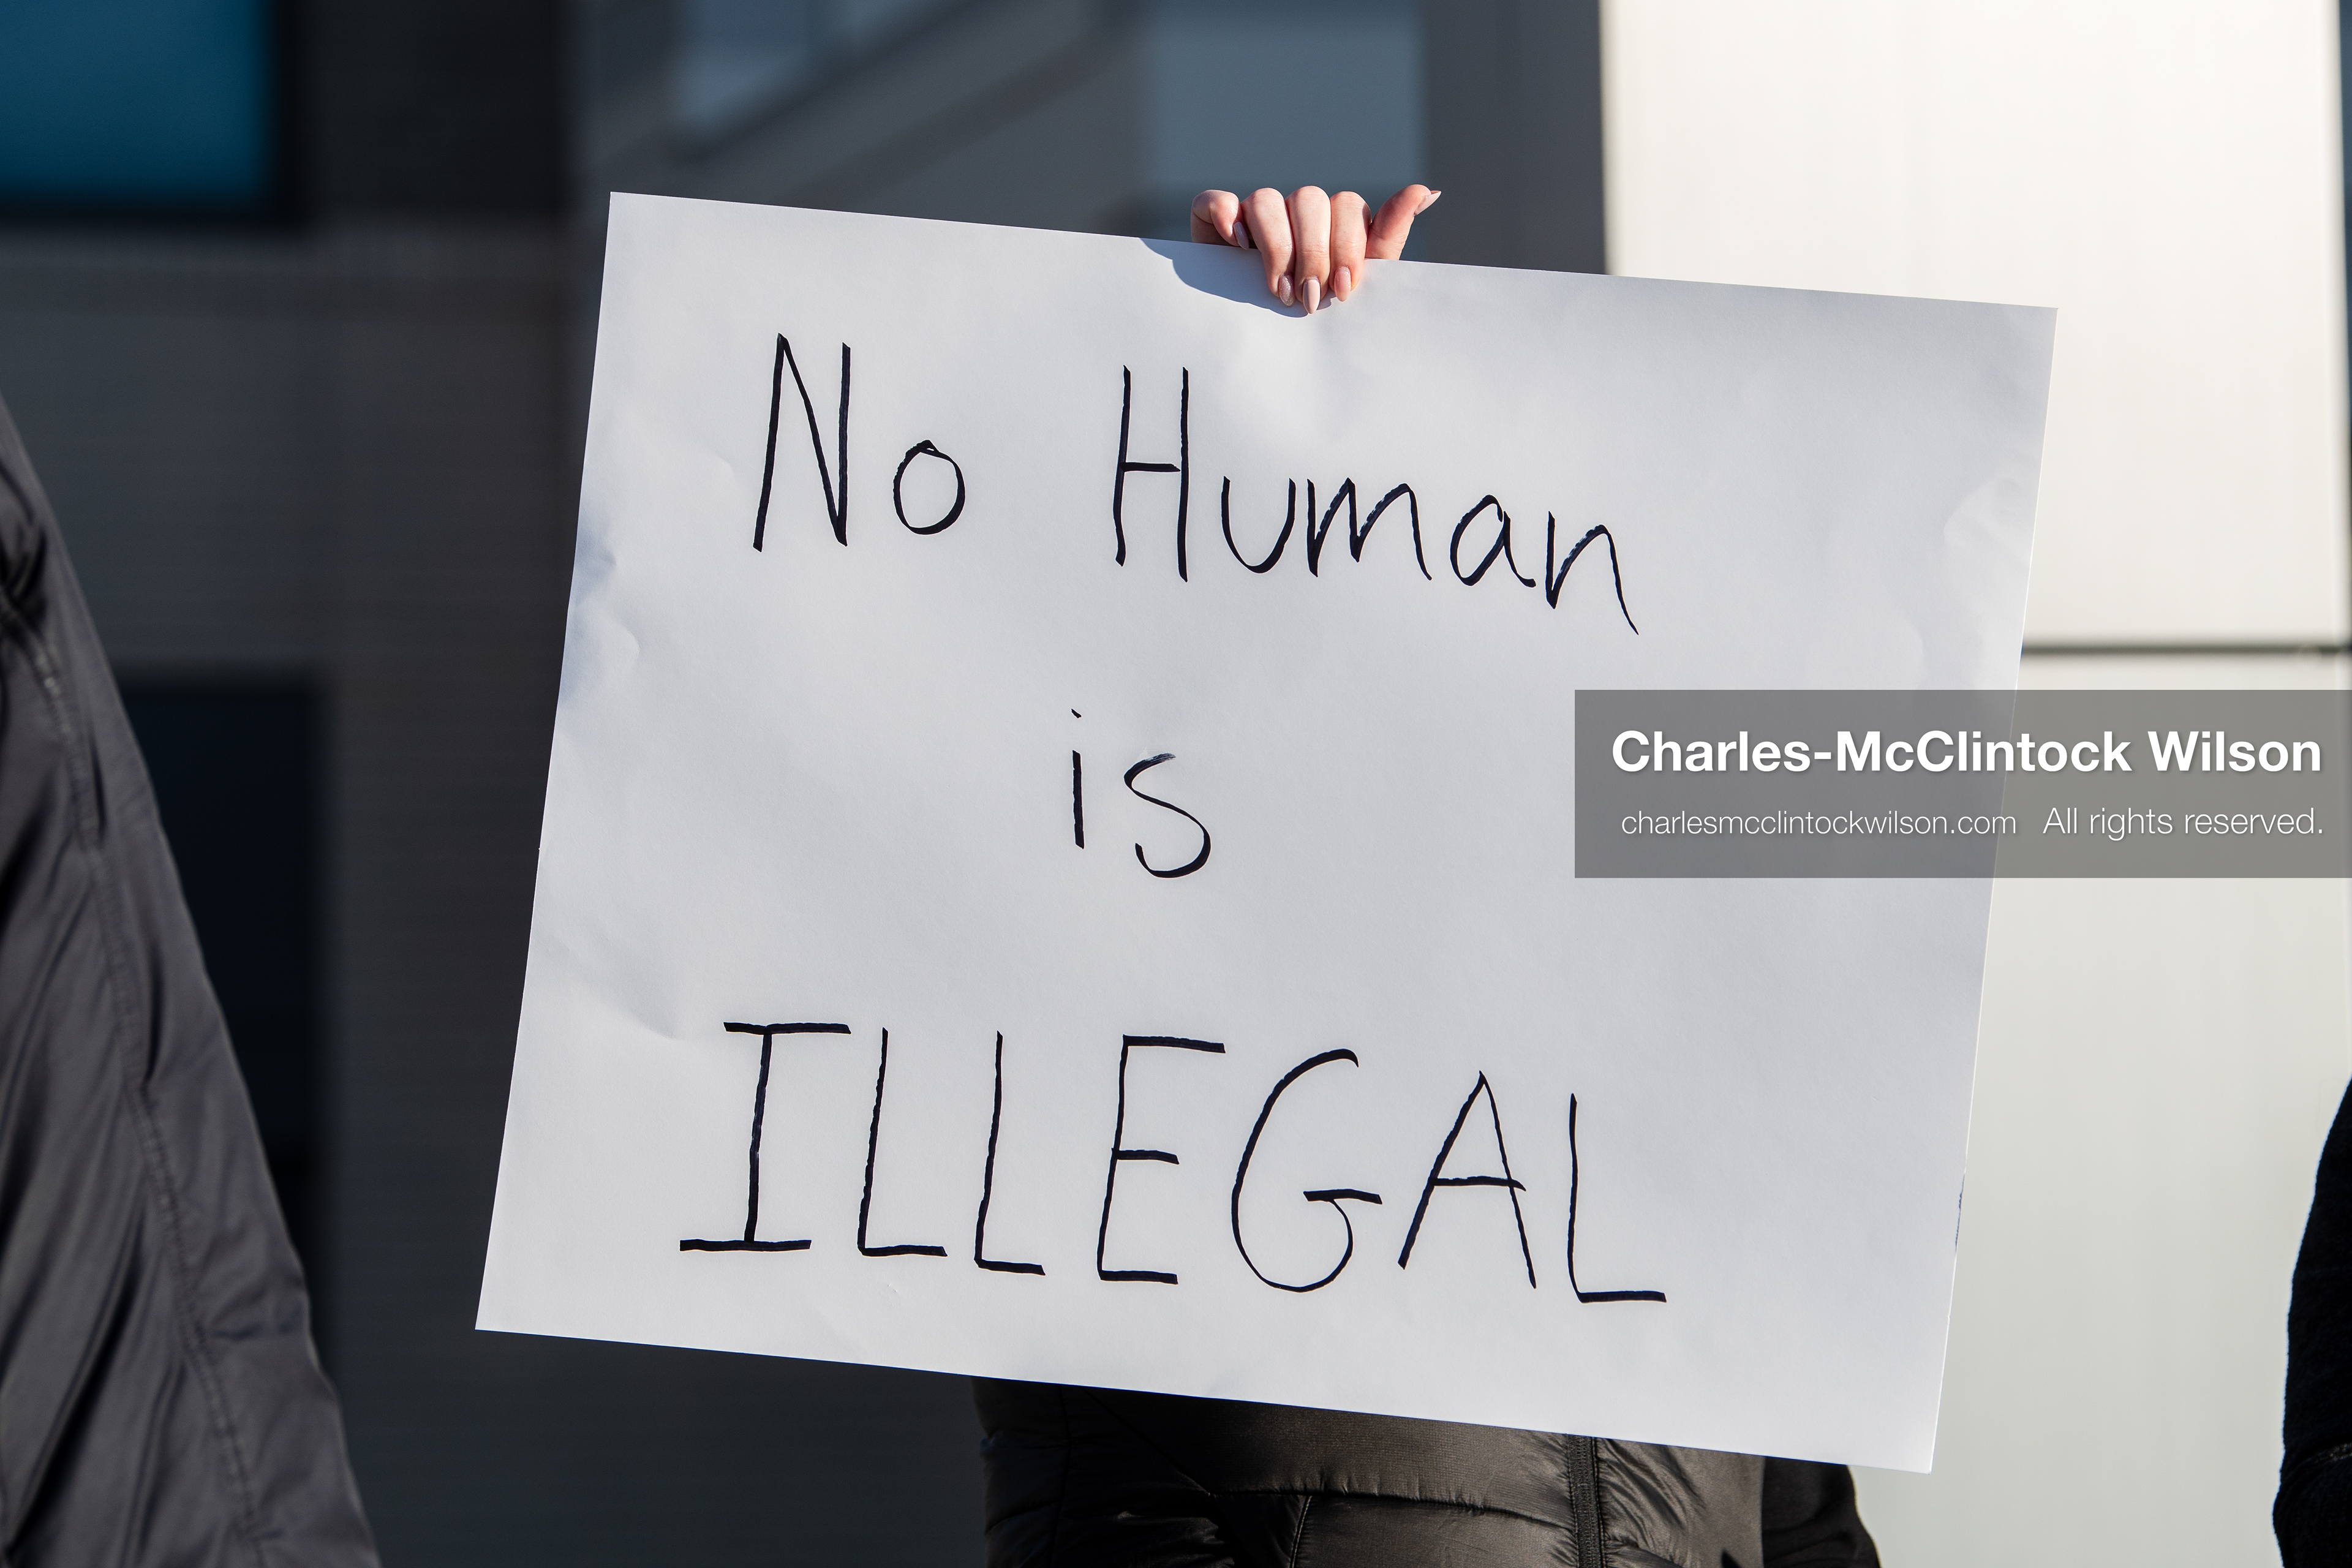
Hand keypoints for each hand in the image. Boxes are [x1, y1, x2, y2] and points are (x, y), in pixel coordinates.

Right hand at [1189, 185, 1440, 311]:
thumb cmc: (1316, 312)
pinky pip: (1218, 201)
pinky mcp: (1216, 221)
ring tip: (1281, 291)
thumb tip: (1429, 190)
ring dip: (1277, 247)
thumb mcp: (1358, 282)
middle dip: (1314, 254)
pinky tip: (1239, 247)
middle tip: (1311, 300)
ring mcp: (1256, 215)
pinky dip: (1226, 216)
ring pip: (1268, 200)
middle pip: (1310, 200)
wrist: (1254, 342)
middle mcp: (1297, 214)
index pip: (1348, 207)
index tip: (1345, 290)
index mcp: (1335, 225)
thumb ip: (1390, 236)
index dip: (1347, 244)